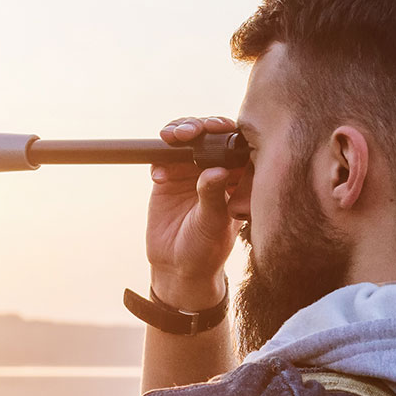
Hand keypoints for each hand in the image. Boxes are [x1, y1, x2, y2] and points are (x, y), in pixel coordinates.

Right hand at [146, 116, 247, 310]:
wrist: (177, 268)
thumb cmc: (206, 250)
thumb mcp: (213, 224)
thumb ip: (214, 196)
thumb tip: (218, 170)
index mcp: (236, 178)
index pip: (236, 145)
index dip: (227, 132)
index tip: (218, 129)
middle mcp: (214, 169)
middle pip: (208, 135)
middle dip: (199, 126)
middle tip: (189, 132)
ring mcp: (189, 172)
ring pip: (185, 140)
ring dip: (178, 132)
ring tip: (172, 138)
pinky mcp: (166, 178)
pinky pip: (161, 158)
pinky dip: (159, 159)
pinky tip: (159, 176)